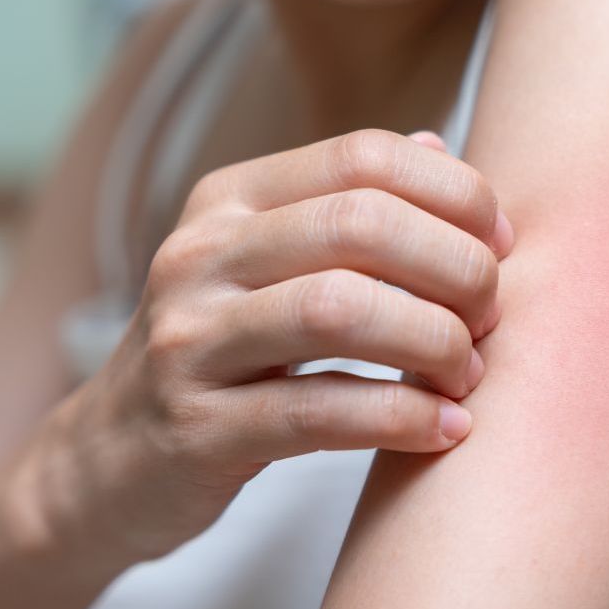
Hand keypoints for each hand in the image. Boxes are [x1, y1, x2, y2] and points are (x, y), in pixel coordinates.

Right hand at [17, 129, 514, 571]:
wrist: (109, 459)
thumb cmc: (216, 356)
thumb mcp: (261, 265)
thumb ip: (345, 206)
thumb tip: (441, 149)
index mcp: (227, 202)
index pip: (361, 157)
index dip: (453, 193)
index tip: (499, 245)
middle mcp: (200, 256)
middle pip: (358, 224)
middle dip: (455, 268)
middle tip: (489, 318)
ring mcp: (190, 342)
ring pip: (340, 310)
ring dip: (433, 341)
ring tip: (467, 373)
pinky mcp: (197, 429)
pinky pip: (321, 412)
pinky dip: (403, 418)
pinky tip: (444, 429)